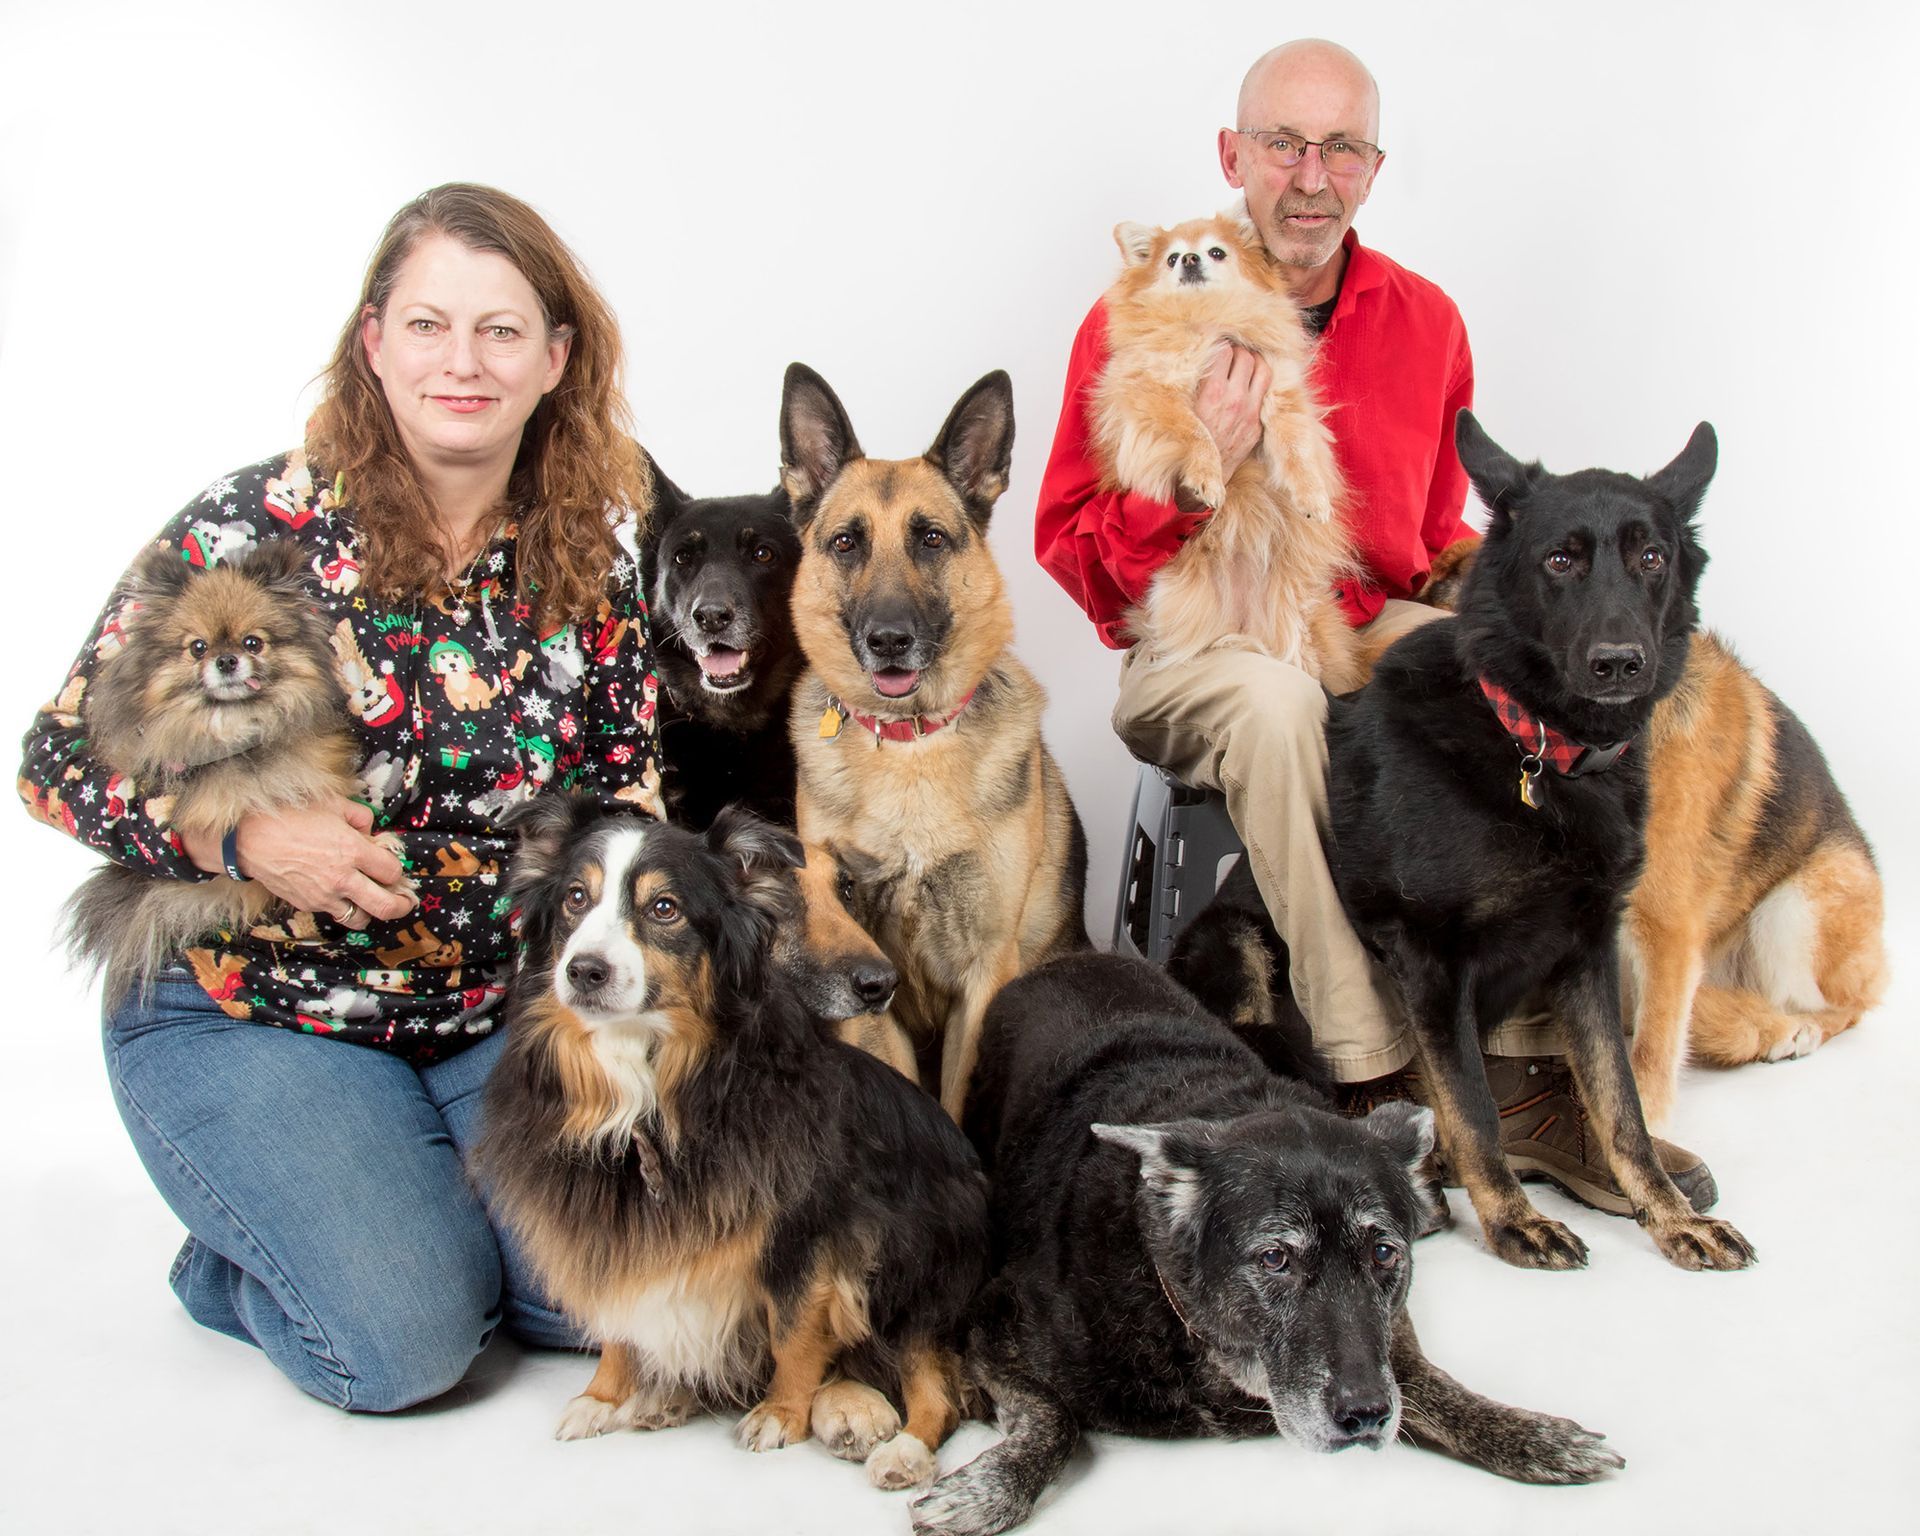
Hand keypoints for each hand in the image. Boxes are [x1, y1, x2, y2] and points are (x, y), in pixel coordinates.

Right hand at [182, 796, 414, 925]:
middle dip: (401, 907)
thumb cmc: (290, 815)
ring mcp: (324, 896)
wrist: (249, 838)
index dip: (397, 870)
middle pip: (385, 906)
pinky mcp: (307, 905)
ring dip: (369, 912)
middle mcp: (343, 878)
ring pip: (359, 919)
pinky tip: (340, 895)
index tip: (392, 866)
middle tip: (405, 902)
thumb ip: (360, 817)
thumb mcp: (332, 804)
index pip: (392, 872)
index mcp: (353, 851)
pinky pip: (333, 913)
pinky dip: (341, 908)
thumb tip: (371, 831)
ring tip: (370, 902)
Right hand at [1192, 341, 1271, 491]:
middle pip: (1245, 356)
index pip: (1223, 350)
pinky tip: (1248, 383)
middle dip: (1236, 351)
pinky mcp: (1256, 424)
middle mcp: (1234, 399)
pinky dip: (1258, 381)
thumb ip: (1193, 382)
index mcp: (1212, 392)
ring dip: (1253, 362)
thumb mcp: (1182, 408)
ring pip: (1262, 369)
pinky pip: (1265, 391)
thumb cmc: (1182, 441)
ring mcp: (1249, 412)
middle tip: (1228, 354)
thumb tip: (1197, 356)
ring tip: (1243, 363)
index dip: (1218, 345)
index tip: (1213, 346)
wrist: (1198, 478)